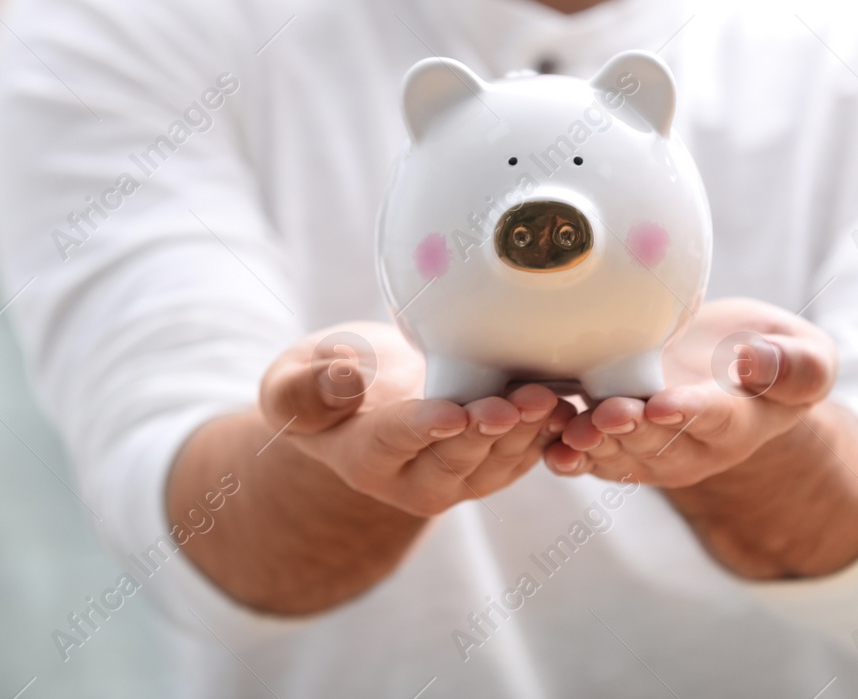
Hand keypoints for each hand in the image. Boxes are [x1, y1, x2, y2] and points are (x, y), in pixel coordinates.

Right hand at [259, 321, 575, 516]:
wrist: (359, 399)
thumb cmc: (318, 384)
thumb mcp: (289, 384)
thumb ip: (306, 388)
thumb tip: (345, 377)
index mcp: (363, 458)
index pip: (394, 443)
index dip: (423, 428)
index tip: (450, 413)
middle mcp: (414, 479)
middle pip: (457, 458)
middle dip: (488, 431)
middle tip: (516, 403)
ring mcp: (458, 477)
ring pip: (499, 461)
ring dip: (528, 432)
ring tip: (550, 400)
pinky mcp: (492, 464)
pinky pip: (524, 455)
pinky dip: (547, 433)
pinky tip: (568, 405)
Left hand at [544, 298, 836, 487]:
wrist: (734, 368)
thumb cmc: (775, 357)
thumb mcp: (807, 358)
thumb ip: (795, 367)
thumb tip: (752, 360)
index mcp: (737, 424)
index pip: (713, 420)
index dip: (688, 413)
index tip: (664, 404)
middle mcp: (689, 445)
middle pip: (655, 439)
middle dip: (629, 428)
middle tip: (607, 413)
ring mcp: (647, 444)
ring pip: (614, 449)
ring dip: (589, 441)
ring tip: (568, 430)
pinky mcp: (613, 434)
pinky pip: (585, 446)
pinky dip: (561, 442)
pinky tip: (537, 434)